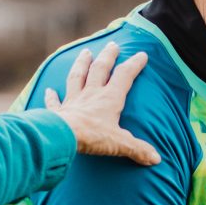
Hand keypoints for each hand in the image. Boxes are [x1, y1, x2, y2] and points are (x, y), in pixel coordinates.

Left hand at [43, 40, 160, 165]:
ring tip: (85, 52)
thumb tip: (156, 159)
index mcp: (109, 98)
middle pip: (100, 69)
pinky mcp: (59, 111)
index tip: (142, 54)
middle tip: (112, 45)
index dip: (134, 64)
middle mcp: (91, 94)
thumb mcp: (120, 144)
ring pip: (77, 76)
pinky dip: (51, 96)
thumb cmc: (92, 136)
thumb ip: (138, 149)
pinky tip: (49, 90)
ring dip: (81, 63)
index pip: (124, 76)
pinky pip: (55, 101)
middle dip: (108, 56)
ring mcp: (73, 100)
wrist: (63, 136)